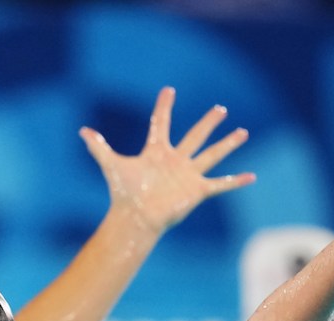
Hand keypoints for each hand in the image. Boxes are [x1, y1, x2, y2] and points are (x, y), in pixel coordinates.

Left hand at [79, 87, 255, 232]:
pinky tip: (251, 176)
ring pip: (212, 154)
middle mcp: (175, 160)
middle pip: (195, 136)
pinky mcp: (197, 190)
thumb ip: (98, 147)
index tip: (169, 90)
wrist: (136, 217)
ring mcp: (188, 175)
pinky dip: (236, 181)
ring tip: (243, 132)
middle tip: (220, 108)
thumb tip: (82, 131)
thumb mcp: (112, 165)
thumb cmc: (124, 193)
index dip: (164, 106)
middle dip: (208, 123)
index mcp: (156, 151)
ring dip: (227, 144)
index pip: (161, 123)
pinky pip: (220, 184)